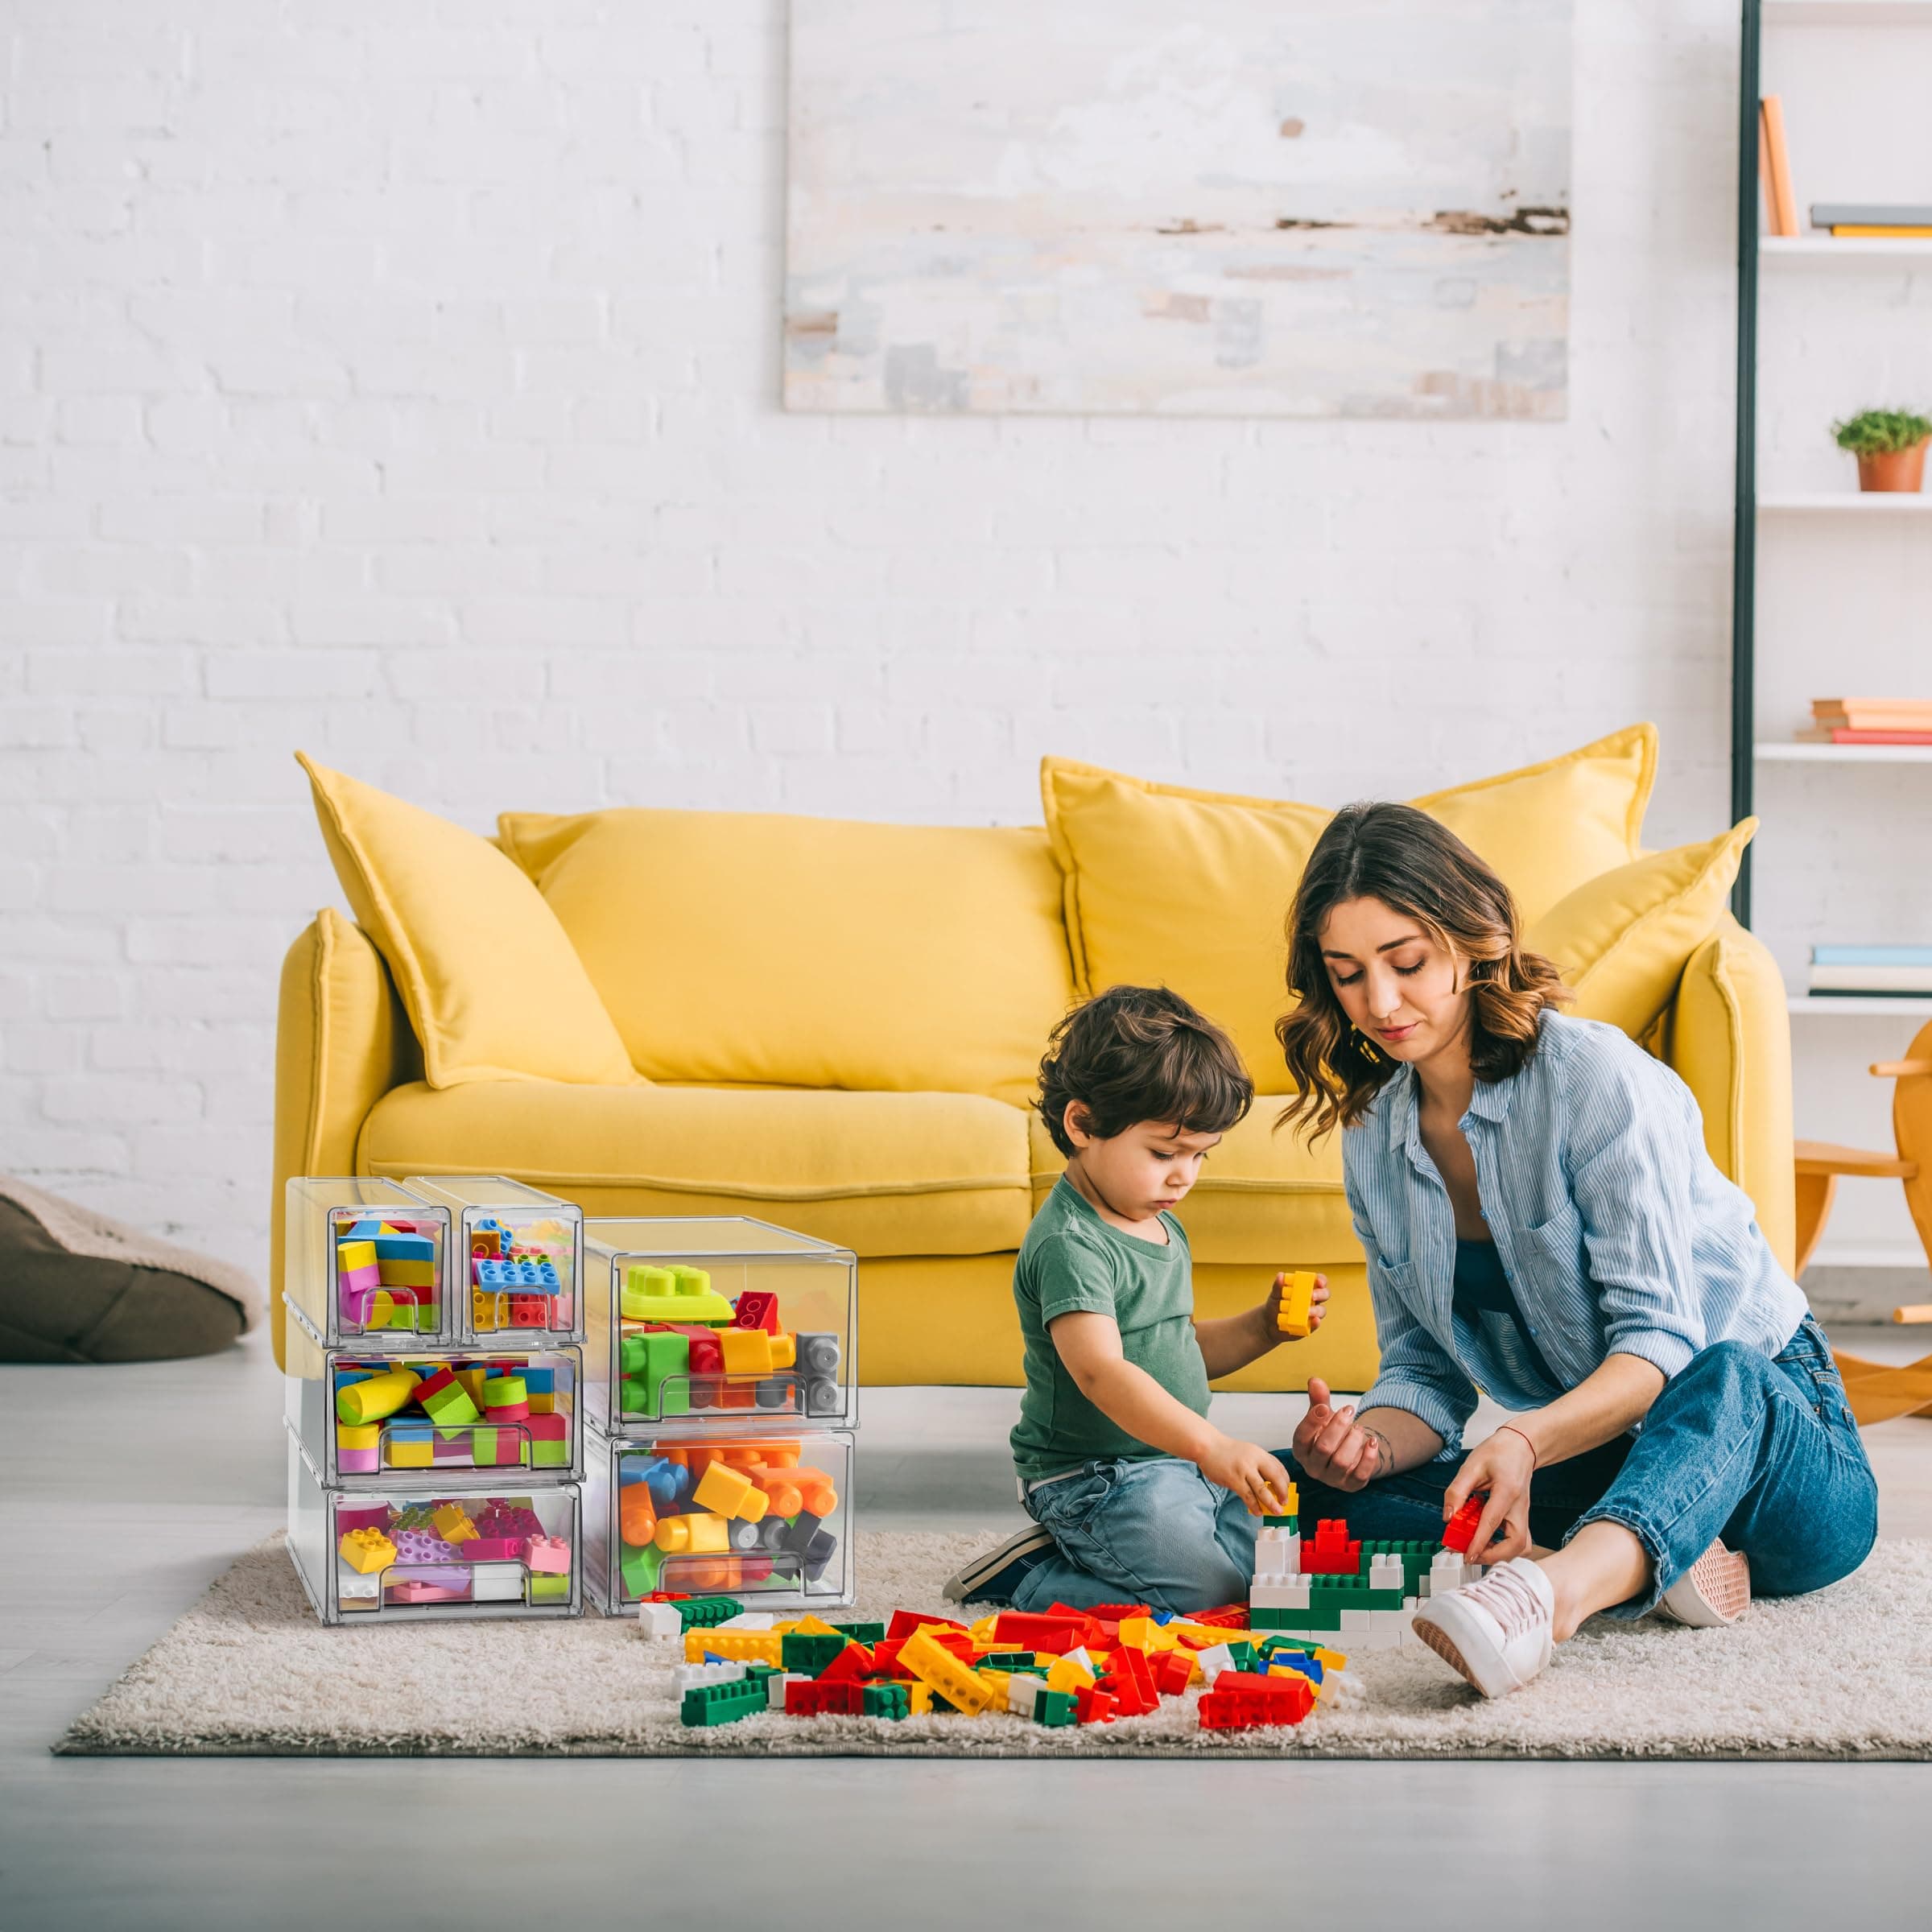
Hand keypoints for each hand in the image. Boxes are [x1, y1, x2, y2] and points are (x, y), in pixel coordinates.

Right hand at [1197, 1435, 1293, 1516]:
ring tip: (1277, 1511)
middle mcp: (1253, 1460)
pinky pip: (1247, 1496)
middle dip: (1282, 1492)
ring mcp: (1243, 1470)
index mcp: (1259, 1453)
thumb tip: (1271, 1483)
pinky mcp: (1233, 1480)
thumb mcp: (1248, 1452)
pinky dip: (1254, 1505)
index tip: (1287, 1490)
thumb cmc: (1227, 1451)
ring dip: (1271, 1502)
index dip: (1285, 1481)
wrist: (1208, 1446)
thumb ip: (1260, 1464)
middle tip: (1284, 1502)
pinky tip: (1258, 1511)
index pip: (1279, 1468)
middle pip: (1275, 1478)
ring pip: (1262, 1489)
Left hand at [1259, 1271, 1328, 1344]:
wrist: (1268, 1323)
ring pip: (1322, 1310)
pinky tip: (1313, 1321)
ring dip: (1316, 1310)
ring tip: (1308, 1312)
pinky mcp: (1309, 1326)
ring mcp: (1312, 1313)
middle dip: (1321, 1294)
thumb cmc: (1275, 1305)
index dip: (1322, 1280)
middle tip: (1312, 1296)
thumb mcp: (1274, 1295)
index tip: (1319, 1282)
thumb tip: (1280, 1276)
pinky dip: (1316, 1323)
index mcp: (1307, 1288)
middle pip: (1325, 1294)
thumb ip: (1278, 1286)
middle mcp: (1312, 1300)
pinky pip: (1316, 1325)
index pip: (1319, 1281)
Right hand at [1291, 1377, 1380, 1490]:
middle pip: (1323, 1449)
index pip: (1301, 1437)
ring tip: (1359, 1427)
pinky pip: (1360, 1475)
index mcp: (1301, 1449)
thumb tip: (1315, 1380)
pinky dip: (1368, 1457)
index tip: (1325, 1407)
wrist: (1349, 1453)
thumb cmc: (1330, 1433)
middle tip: (1348, 1410)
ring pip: (1342, 1461)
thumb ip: (1318, 1399)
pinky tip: (1372, 1441)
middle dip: (1338, 1426)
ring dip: (1353, 1440)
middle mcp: (1313, 1467)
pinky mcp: (1351, 1485)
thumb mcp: (1323, 1416)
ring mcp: (1332, 1479)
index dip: (1313, 1421)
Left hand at [1443, 1427, 1536, 1563]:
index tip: (1466, 1555)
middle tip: (1470, 1554)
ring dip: (1500, 1553)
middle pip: (1516, 1543)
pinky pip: (1517, 1540)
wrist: (1519, 1447)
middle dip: (1493, 1555)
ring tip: (1476, 1548)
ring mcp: (1524, 1514)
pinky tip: (1485, 1539)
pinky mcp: (1522, 1518)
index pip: (1493, 1522)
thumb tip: (1448, 1517)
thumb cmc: (1498, 1453)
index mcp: (1507, 1491)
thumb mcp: (1470, 1466)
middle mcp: (1520, 1506)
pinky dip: (1503, 1547)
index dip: (1479, 1542)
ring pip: (1521, 1546)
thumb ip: (1457, 1491)